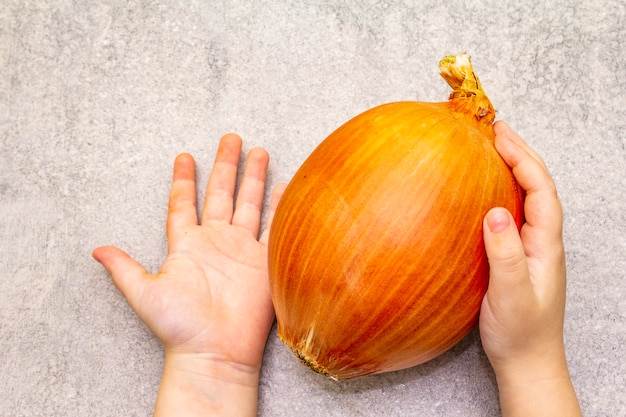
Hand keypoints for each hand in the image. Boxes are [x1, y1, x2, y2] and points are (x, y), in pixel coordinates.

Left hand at [93, 134, 285, 415]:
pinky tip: (285, 188)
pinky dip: (280, 208)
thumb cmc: (179, 326)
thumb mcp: (145, 293)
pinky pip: (273, 229)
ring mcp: (242, 250)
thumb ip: (124, 268)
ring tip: (259, 152)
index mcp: (188, 244)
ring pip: (249, 204)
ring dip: (254, 179)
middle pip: (221, 194)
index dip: (184, 180)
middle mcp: (216, 241)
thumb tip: (96, 250)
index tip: (184, 156)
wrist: (215, 351)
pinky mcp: (264, 262)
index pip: (184, 204)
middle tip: (230, 138)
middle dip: (225, 165)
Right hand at [479, 121, 580, 415]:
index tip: (498, 135)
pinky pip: (513, 211)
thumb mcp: (511, 294)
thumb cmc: (521, 333)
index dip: (522, 158)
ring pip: (526, 196)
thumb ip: (505, 254)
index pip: (540, 189)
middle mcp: (542, 240)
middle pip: (537, 185)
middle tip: (494, 129)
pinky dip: (501, 190)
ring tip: (492, 147)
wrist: (526, 362)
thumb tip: (494, 212)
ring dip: (512, 167)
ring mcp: (530, 246)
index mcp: (546, 244)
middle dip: (519, 152)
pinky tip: (484, 189)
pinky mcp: (515, 254)